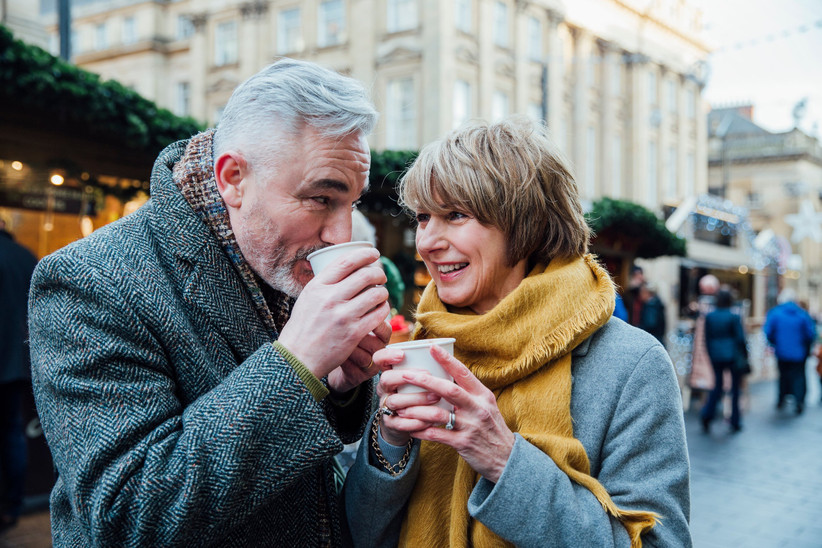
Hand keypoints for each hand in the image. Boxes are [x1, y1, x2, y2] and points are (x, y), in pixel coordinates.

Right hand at [278, 248, 389, 379]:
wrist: (298, 358)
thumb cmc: (303, 327)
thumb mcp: (307, 298)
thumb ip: (324, 284)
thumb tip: (345, 268)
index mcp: (317, 286)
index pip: (346, 261)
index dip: (365, 254)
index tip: (374, 254)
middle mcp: (330, 298)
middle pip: (365, 275)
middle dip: (379, 273)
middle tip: (381, 276)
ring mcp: (343, 316)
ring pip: (376, 294)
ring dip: (383, 292)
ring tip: (381, 294)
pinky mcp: (354, 333)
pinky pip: (378, 315)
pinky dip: (384, 309)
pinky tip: (381, 309)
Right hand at [372, 347, 441, 445]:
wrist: (408, 422)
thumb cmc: (418, 392)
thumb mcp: (419, 376)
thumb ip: (425, 363)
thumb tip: (444, 347)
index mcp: (390, 372)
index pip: (379, 359)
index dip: (387, 355)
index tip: (402, 354)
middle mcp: (384, 388)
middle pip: (386, 379)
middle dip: (405, 376)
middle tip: (428, 375)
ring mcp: (386, 406)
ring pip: (395, 401)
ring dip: (416, 398)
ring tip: (436, 397)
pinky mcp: (391, 423)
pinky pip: (400, 423)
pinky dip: (416, 421)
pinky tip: (430, 420)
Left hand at [394, 345, 514, 482]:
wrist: (506, 458)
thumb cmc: (492, 428)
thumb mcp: (486, 406)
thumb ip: (469, 393)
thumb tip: (447, 376)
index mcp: (483, 395)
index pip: (463, 373)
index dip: (446, 359)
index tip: (431, 347)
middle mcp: (478, 408)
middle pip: (448, 389)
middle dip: (425, 381)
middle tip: (406, 375)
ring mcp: (471, 426)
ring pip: (439, 414)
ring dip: (417, 409)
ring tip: (401, 407)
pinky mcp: (464, 444)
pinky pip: (437, 435)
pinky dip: (421, 431)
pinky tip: (410, 429)